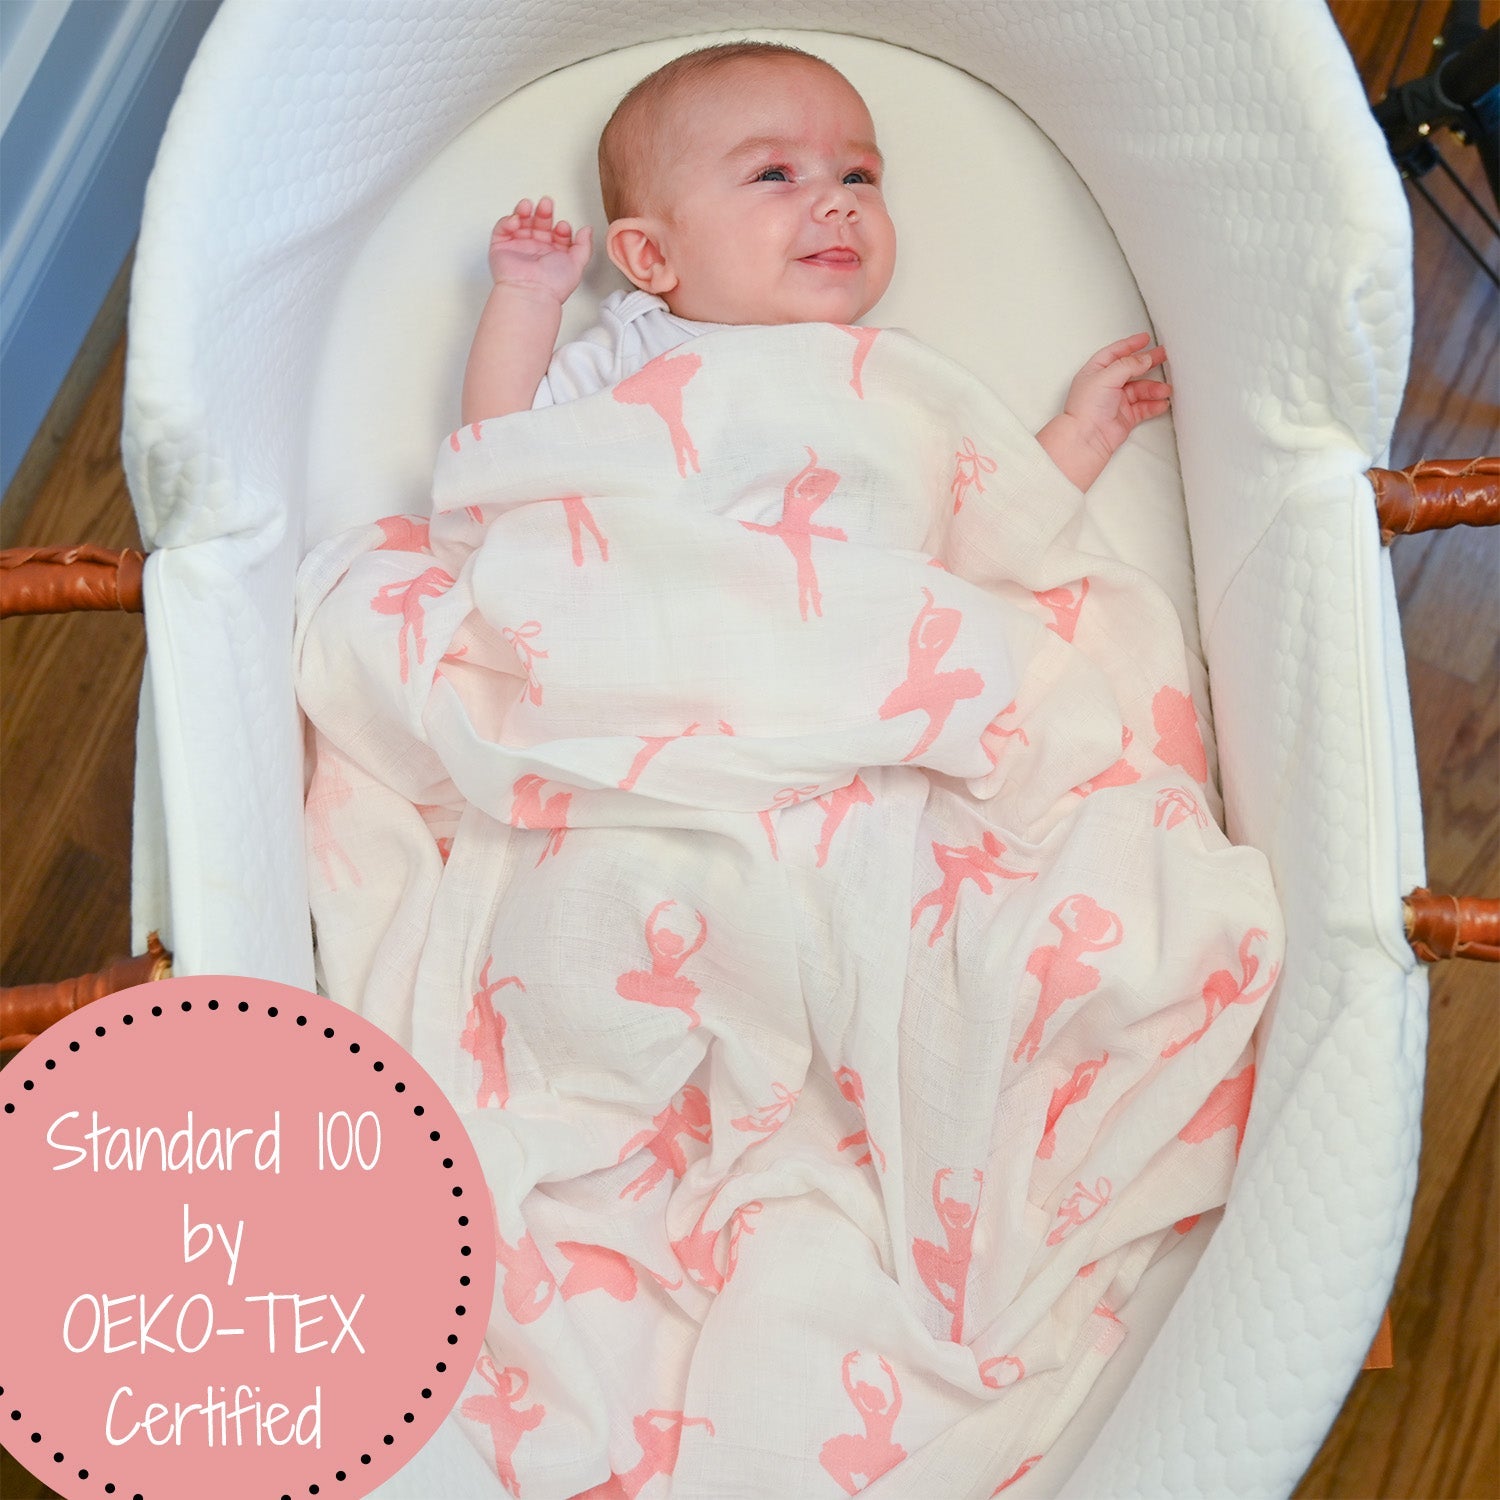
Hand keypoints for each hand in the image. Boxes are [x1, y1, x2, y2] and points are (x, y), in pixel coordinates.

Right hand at [487, 196, 592, 303]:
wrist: (532, 293)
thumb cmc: (553, 285)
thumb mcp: (577, 263)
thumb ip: (584, 245)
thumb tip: (587, 230)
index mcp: (553, 255)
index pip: (556, 234)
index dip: (560, 228)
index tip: (563, 227)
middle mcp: (536, 251)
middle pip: (539, 224)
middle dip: (543, 213)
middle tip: (547, 204)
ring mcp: (519, 248)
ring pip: (520, 223)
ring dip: (524, 211)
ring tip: (528, 205)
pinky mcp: (501, 248)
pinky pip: (502, 229)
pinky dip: (508, 221)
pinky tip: (516, 219)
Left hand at [1036, 333, 1171, 490]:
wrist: (1086, 438)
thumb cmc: (1085, 410)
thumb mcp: (1106, 377)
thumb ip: (1127, 365)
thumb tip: (1144, 358)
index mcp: (1095, 372)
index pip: (1114, 353)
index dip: (1130, 345)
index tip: (1145, 339)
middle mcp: (1105, 386)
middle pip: (1131, 369)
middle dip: (1148, 362)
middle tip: (1164, 356)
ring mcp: (1115, 402)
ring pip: (1140, 390)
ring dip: (1154, 388)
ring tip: (1166, 389)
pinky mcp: (1124, 418)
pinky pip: (1143, 408)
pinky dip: (1154, 405)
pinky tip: (1162, 403)